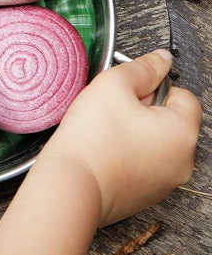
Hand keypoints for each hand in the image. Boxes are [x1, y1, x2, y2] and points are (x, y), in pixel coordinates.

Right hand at [40, 50, 201, 226]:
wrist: (71, 186)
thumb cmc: (91, 140)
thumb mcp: (113, 85)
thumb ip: (142, 67)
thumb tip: (161, 59)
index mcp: (183, 132)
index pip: (182, 94)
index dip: (152, 86)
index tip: (127, 92)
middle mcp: (183, 161)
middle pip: (169, 119)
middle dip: (142, 110)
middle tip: (111, 111)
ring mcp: (165, 182)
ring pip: (155, 142)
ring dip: (134, 132)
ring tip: (103, 132)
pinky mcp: (145, 195)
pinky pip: (142, 163)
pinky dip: (126, 154)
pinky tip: (103, 151)